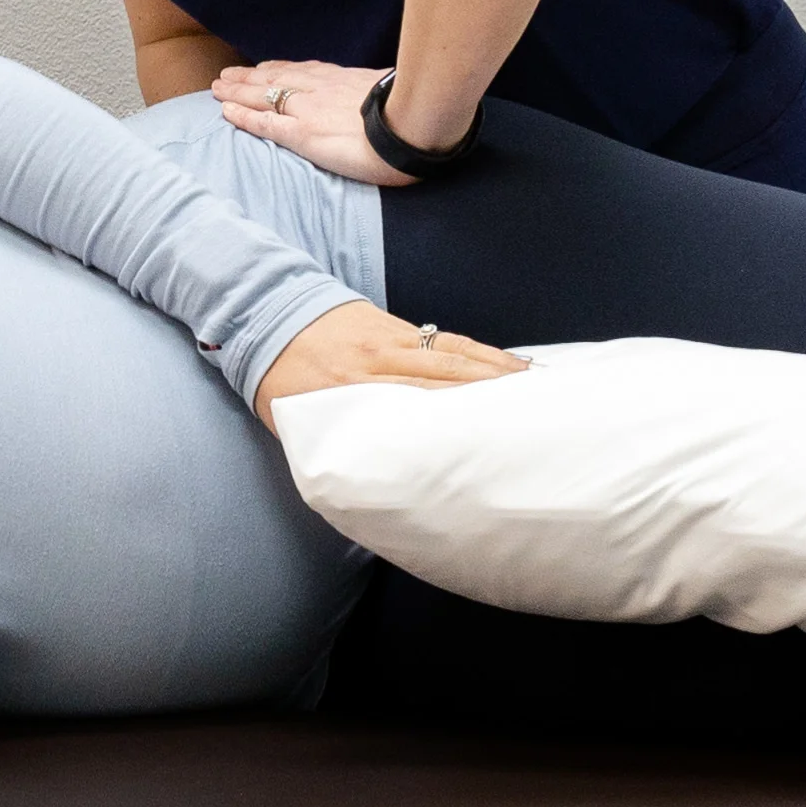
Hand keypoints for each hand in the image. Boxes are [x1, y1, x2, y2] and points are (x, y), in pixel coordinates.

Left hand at [213, 59, 407, 186]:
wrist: (415, 126)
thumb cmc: (415, 112)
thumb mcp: (393, 91)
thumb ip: (376, 92)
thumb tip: (379, 95)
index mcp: (344, 80)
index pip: (303, 72)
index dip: (279, 69)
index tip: (263, 67)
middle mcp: (321, 89)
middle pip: (277, 79)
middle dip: (250, 77)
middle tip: (227, 75)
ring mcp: (309, 110)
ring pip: (264, 96)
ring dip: (238, 91)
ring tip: (218, 87)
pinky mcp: (304, 135)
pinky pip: (266, 124)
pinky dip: (243, 117)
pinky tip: (226, 112)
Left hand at [255, 301, 525, 426]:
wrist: (266, 312)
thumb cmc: (280, 381)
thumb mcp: (299, 425)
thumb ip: (337, 449)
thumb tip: (372, 494)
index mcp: (349, 391)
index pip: (413, 407)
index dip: (454, 425)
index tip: (488, 449)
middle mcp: (376, 362)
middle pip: (446, 381)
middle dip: (491, 404)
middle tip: (534, 427)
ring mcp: (392, 339)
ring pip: (455, 358)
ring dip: (499, 379)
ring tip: (539, 400)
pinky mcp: (399, 325)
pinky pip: (449, 340)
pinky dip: (484, 355)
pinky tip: (511, 369)